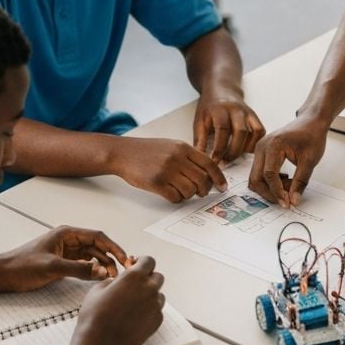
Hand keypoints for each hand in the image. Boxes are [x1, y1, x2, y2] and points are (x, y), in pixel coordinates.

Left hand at [0, 226, 132, 291]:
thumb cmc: (21, 266)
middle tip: (120, 272)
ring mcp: (66, 252)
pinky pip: (84, 265)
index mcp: (67, 233)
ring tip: (112, 277)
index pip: (98, 236)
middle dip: (110, 258)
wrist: (3, 275)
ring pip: (92, 256)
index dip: (113, 247)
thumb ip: (78, 269)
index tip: (124, 258)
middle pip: (97, 246)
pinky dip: (93, 271)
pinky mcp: (63, 263)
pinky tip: (98, 278)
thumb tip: (102, 271)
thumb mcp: (52, 268)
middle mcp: (69, 240)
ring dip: (103, 265)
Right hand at [75, 255, 165, 344]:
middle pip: (158, 277)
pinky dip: (149, 311)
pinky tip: (135, 317)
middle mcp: (149, 288)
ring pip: (159, 295)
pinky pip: (157, 311)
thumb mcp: (98, 289)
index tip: (137, 267)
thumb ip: (113, 280)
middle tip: (135, 287)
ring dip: (150, 296)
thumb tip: (118, 281)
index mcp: (134, 276)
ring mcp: (155, 305)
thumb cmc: (94, 315)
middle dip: (148, 279)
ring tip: (133, 305)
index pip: (149, 261)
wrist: (99, 343)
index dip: (142, 262)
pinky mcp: (157, 321)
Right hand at [110, 136, 227, 202]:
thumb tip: (207, 173)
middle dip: (204, 190)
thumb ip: (188, 156)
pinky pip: (175, 197)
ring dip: (189, 195)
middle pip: (202, 179)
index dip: (219, 178)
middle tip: (200, 192)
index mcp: (183, 147)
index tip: (222, 187)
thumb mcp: (171, 146)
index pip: (209, 164)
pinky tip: (170, 193)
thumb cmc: (147, 150)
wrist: (123, 153)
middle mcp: (177, 158)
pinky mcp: (156, 183)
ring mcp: (166, 171)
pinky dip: (176, 199)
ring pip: (190, 190)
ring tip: (181, 191)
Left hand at [193, 90, 265, 163]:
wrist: (221, 89)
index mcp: (220, 110)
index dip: (219, 148)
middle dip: (233, 151)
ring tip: (233, 156)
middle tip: (224, 162)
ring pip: (254, 132)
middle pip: (241, 132)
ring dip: (245, 148)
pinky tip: (244, 149)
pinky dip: (255, 143)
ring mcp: (248, 112)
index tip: (214, 161)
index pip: (222, 130)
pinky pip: (261, 131)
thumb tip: (200, 158)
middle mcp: (236, 110)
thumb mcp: (200, 121)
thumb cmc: (209, 107)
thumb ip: (200, 139)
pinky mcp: (255, 116)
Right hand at [248, 116, 328, 206]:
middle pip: (256, 179)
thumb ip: (300, 182)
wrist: (311, 122)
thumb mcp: (310, 161)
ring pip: (256, 178)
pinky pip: (260, 173)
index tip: (288, 203)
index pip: (269, 175)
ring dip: (270, 188)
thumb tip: (293, 201)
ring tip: (290, 186)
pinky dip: (270, 182)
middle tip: (287, 200)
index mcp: (272, 145)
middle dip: (270, 193)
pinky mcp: (262, 153)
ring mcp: (259, 149)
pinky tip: (286, 179)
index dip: (278, 192)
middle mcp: (261, 147)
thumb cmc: (311, 136)